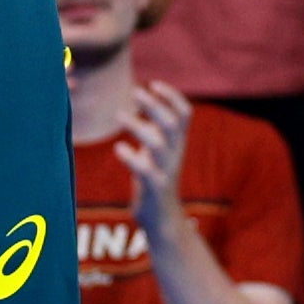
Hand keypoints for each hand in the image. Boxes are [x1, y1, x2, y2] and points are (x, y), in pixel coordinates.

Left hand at [116, 75, 196, 221]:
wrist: (162, 219)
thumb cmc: (154, 179)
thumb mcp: (157, 150)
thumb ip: (153, 126)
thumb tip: (143, 98)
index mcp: (176, 143)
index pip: (185, 114)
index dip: (173, 96)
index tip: (154, 83)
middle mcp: (174, 154)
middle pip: (172, 124)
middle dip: (155, 105)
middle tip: (135, 91)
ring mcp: (165, 171)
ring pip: (158, 144)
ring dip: (138, 126)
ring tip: (119, 115)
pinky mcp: (154, 189)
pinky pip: (145, 171)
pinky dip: (131, 157)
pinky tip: (118, 148)